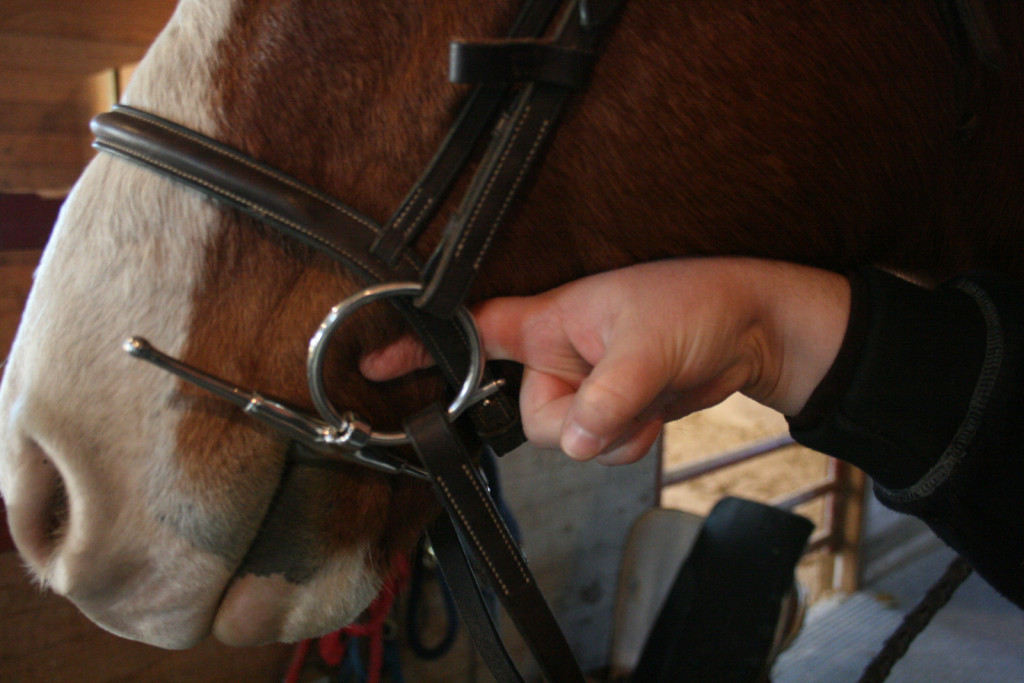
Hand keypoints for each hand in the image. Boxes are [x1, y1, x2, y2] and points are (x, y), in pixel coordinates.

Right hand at [361, 258, 849, 464]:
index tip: (374, 362)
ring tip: (645, 401)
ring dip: (608, 435)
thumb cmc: (699, 305)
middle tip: (614, 399)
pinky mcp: (611, 409)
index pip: (471, 329)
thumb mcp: (648, 347)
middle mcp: (558, 354)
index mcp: (550, 319)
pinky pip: (599, 447)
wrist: (752, 331)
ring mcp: (585, 385)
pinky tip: (652, 414)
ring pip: (565, 439)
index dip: (421, 345)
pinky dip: (625, 442)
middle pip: (527, 414)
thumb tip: (574, 440)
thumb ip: (607, 397)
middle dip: (570, 422)